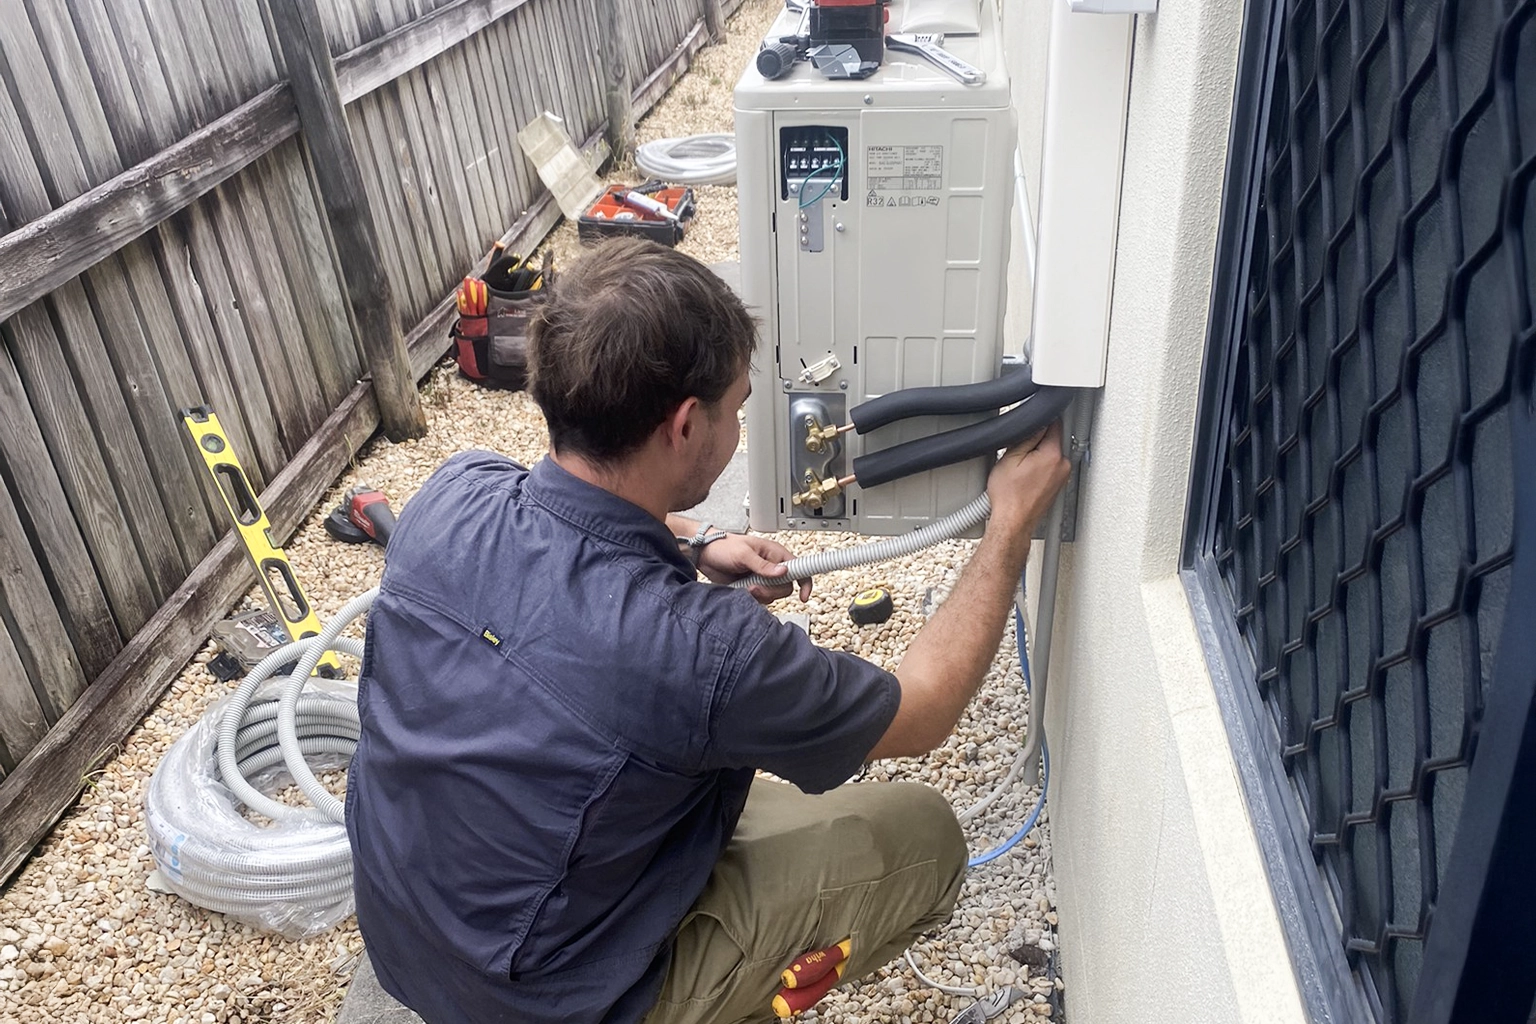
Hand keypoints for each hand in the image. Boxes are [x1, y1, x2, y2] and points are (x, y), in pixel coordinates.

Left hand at [696, 534, 812, 604]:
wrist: (704, 555)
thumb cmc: (723, 546)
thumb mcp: (743, 554)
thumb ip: (763, 565)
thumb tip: (783, 571)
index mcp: (775, 554)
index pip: (799, 568)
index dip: (804, 582)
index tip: (803, 596)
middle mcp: (771, 567)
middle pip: (785, 588)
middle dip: (771, 591)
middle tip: (754, 586)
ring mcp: (762, 579)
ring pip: (772, 596)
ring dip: (759, 595)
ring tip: (745, 586)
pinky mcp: (752, 588)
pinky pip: (760, 600)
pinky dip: (752, 599)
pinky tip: (742, 590)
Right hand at [985, 421, 1072, 537]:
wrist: (1012, 522)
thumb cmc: (1009, 498)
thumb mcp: (1010, 458)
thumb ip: (1027, 436)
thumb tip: (1037, 422)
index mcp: (1053, 456)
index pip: (1055, 424)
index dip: (1040, 420)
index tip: (1031, 423)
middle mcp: (1063, 466)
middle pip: (1053, 439)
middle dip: (1036, 441)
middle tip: (1018, 452)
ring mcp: (1062, 477)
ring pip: (1051, 454)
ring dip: (1037, 456)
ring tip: (1020, 468)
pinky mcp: (1057, 486)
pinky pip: (1050, 468)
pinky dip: (1039, 469)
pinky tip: (1024, 478)